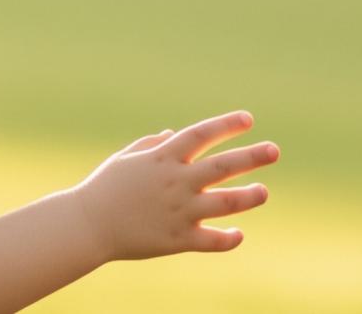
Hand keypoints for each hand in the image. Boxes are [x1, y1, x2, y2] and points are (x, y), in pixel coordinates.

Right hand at [69, 110, 279, 261]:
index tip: (248, 119)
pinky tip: (238, 234)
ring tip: (264, 191)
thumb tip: (177, 134)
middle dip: (251, 157)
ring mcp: (178, 211)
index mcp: (163, 158)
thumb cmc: (105, 187)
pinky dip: (227, 239)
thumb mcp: (127, 158)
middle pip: (222, 166)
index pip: (202, 134)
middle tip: (275, 150)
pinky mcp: (177, 240)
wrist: (86, 225)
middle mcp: (176, 182)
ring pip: (223, 203)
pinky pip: (209, 241)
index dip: (226, 124)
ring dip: (248, 197)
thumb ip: (154, 144)